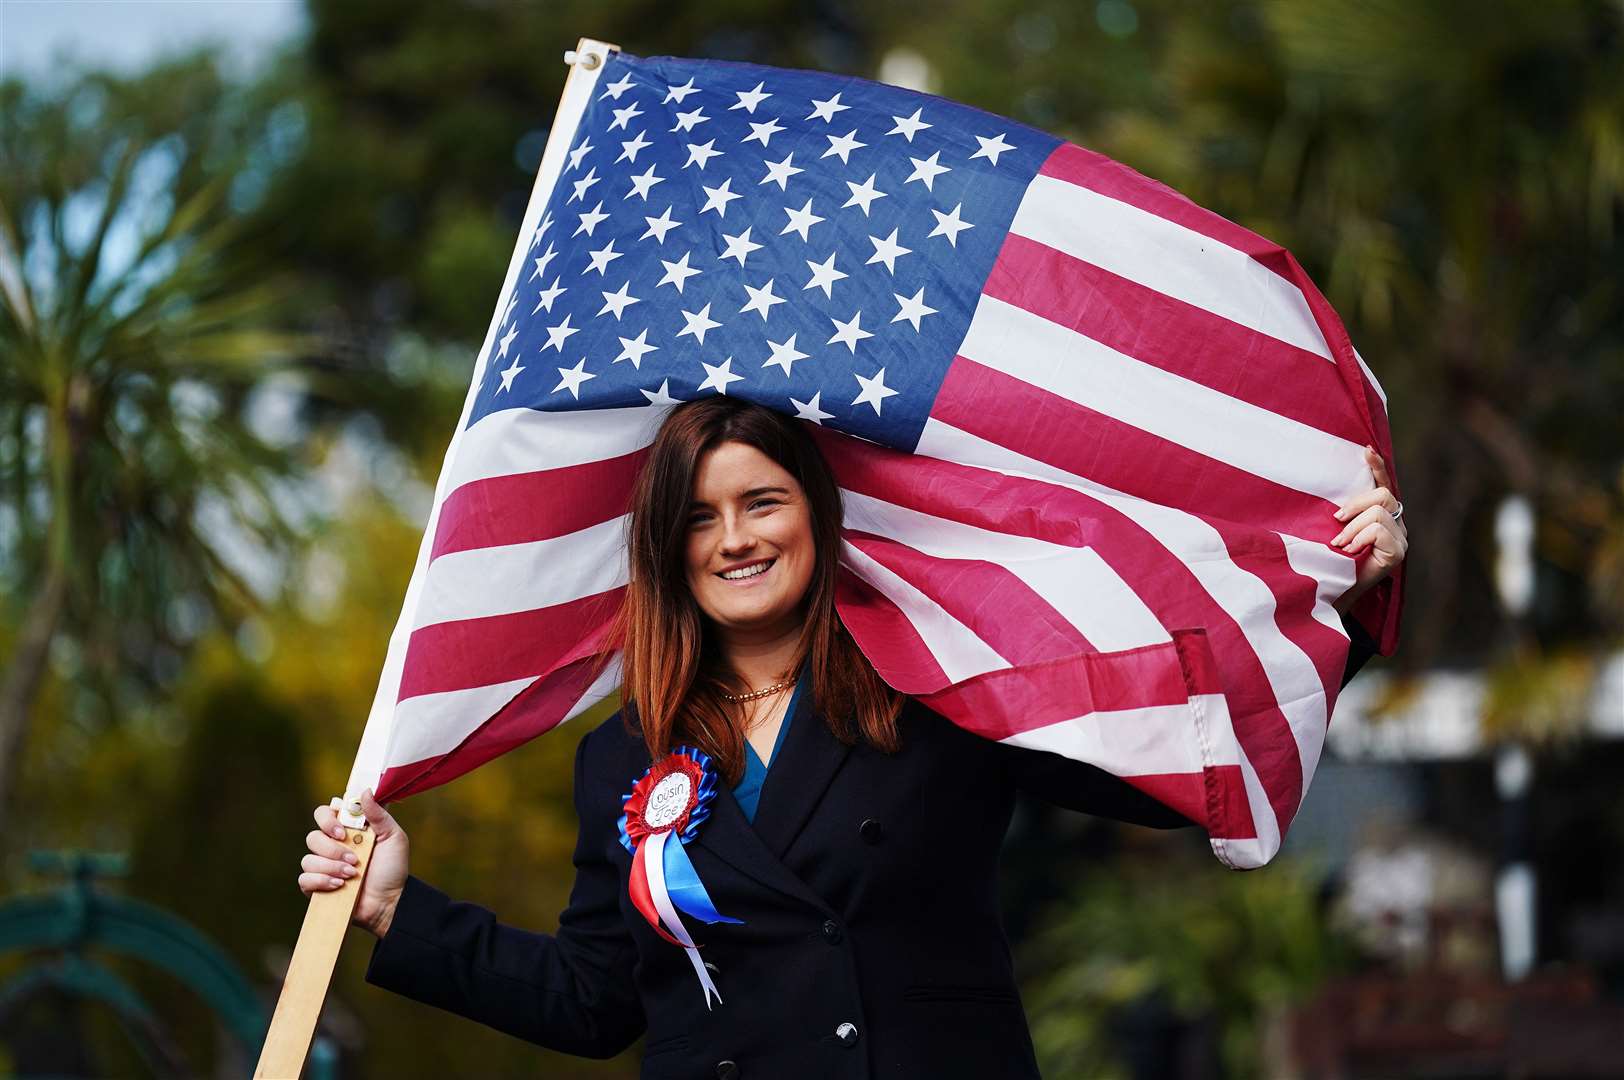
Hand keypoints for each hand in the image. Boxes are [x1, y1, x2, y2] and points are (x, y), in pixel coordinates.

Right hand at [299, 789, 409, 938]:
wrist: (390, 902)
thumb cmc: (393, 869)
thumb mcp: (394, 838)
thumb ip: (379, 815)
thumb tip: (366, 791)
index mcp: (348, 830)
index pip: (324, 813)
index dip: (328, 818)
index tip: (342, 830)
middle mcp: (332, 846)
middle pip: (312, 836)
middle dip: (332, 848)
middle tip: (353, 858)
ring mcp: (323, 866)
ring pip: (308, 859)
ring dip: (331, 867)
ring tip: (351, 875)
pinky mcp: (316, 886)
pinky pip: (304, 878)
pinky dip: (320, 881)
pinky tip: (339, 886)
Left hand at [1332, 444, 1408, 614]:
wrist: (1333, 593)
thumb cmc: (1330, 561)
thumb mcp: (1333, 530)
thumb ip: (1340, 514)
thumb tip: (1329, 498)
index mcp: (1382, 516)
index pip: (1384, 485)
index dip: (1377, 467)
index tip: (1365, 450)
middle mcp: (1396, 525)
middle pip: (1384, 495)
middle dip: (1356, 504)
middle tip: (1335, 521)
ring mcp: (1400, 539)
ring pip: (1379, 513)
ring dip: (1353, 527)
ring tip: (1340, 544)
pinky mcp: (1398, 553)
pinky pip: (1379, 530)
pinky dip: (1360, 537)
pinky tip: (1350, 551)